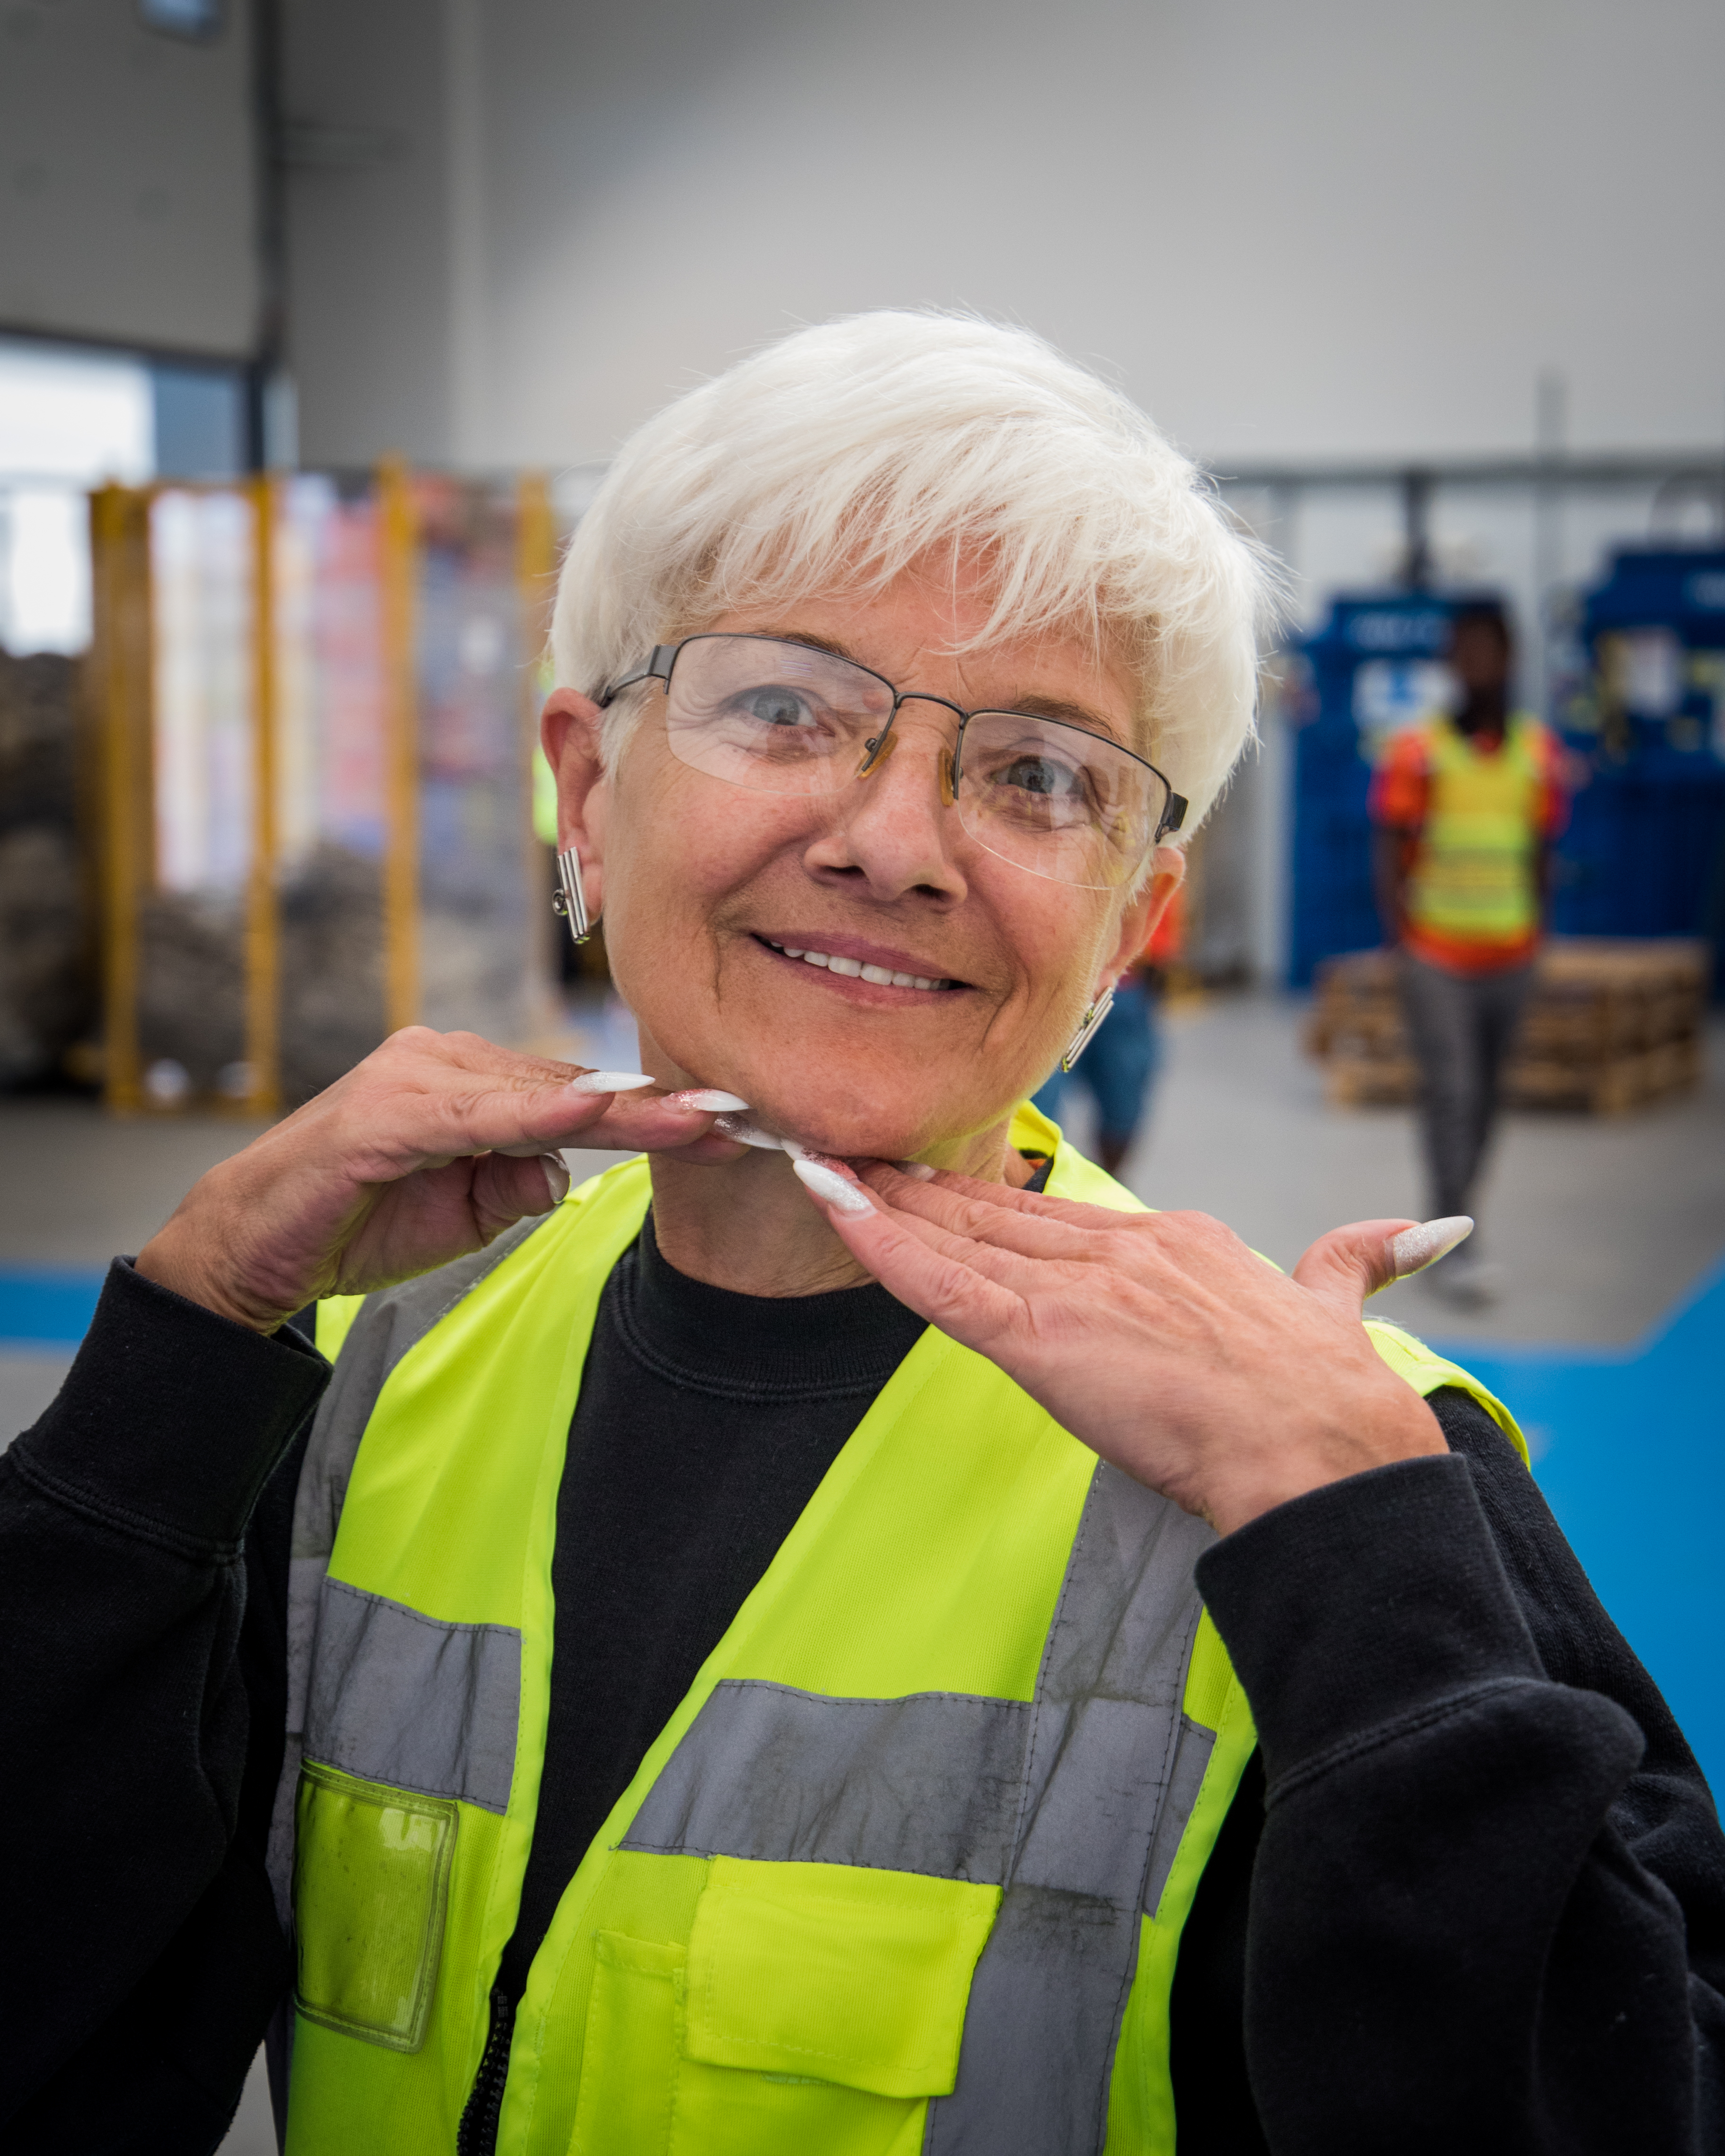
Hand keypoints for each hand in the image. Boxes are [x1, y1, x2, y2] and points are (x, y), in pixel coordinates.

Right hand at [135, 1027, 745, 1332]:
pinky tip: (591, 1114)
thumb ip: (518, 1183)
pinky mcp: (382, 1113)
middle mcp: (445, 1060)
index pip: (581, 1094)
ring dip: (619, 1109)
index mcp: (472, 1080)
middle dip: (659, 1106)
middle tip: (742, 1115)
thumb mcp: (467, 1214)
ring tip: (695, 1119)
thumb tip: (565, 1171)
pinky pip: (475, 1112)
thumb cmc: (361, 1224)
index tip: (731, 1123)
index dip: (656, 1111)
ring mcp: (412, 1077)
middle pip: (572, 1084)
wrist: (255, 1251)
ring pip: (535, 1092)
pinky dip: (535, 1113)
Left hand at [800, 1163, 1449, 1534]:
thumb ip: (1353, 1262)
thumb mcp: (1337, 1309)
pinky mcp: (1044, 1336)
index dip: (995, 1201)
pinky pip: (942, 1285)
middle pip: (999, 1214)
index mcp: (1181, 1242)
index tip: (946, 1183)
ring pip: (959, 1237)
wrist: (1326, 1452)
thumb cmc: (1330, 1400)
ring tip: (824, 1171)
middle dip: (922, 1190)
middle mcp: (1123, 1248)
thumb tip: (1421, 1233)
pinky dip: (883, 1247)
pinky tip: (837, 1211)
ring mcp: (1080, 1287)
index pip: (1062, 1216)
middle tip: (856, 1159)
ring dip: (885, 1206)